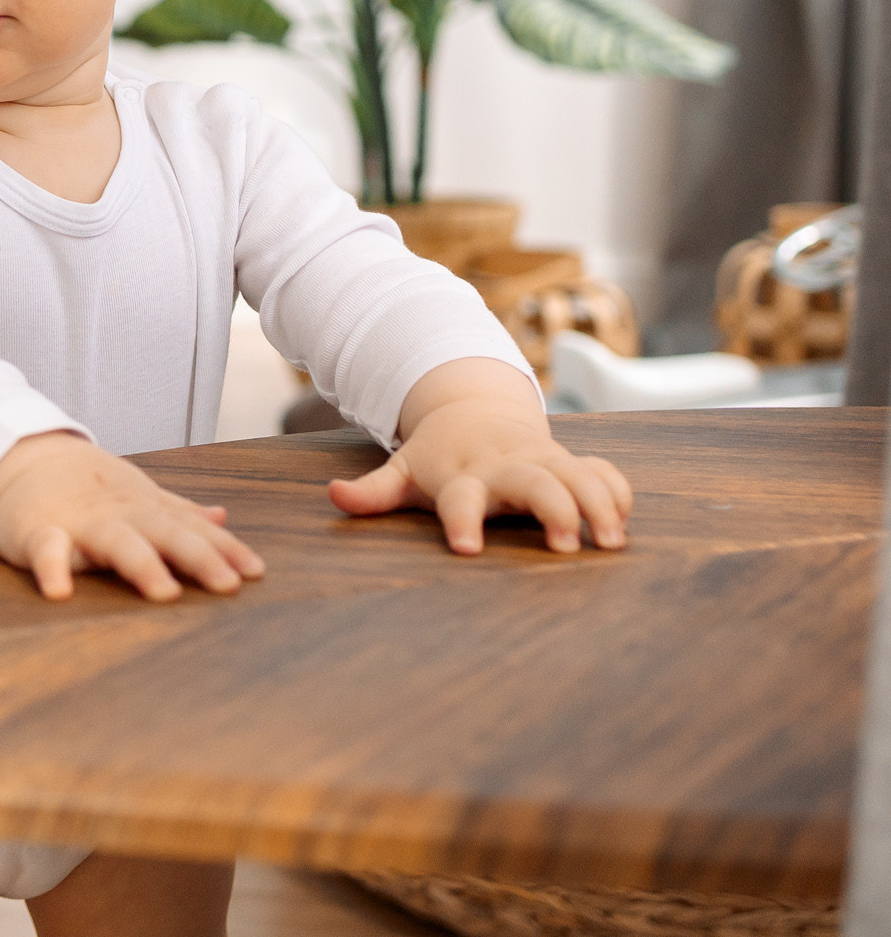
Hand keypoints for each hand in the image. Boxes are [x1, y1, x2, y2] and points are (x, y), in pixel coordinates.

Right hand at [0, 431, 265, 601]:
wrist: (22, 458)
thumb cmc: (87, 489)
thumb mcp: (138, 497)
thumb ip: (180, 510)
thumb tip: (223, 517)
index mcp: (146, 510)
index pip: (193, 530)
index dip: (225, 550)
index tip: (256, 573)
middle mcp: (121, 516)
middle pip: (166, 534)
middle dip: (199, 557)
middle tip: (228, 585)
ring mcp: (81, 523)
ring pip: (116, 542)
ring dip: (142, 564)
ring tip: (165, 592)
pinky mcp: (39, 532)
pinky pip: (47, 550)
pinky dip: (52, 568)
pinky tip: (60, 592)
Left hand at [328, 357, 632, 554]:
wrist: (473, 410)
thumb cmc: (437, 457)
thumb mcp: (403, 471)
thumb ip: (373, 491)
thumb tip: (333, 495)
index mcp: (463, 474)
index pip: (460, 499)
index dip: (462, 522)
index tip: (466, 549)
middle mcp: (506, 466)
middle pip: (533, 484)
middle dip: (554, 510)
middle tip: (567, 547)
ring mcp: (542, 461)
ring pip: (577, 477)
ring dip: (598, 505)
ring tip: (612, 543)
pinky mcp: (570, 461)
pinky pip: (602, 471)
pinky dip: (617, 490)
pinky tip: (627, 517)